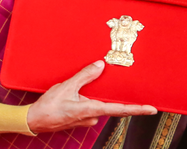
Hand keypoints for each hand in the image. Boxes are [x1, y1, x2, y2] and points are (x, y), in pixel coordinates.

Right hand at [26, 60, 156, 132]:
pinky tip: (81, 91)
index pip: (119, 109)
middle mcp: (92, 116)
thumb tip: (101, 65)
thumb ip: (85, 76)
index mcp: (91, 110)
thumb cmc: (49, 106)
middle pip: (110, 105)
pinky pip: (91, 105)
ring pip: (99, 104)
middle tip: (119, 84)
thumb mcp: (67, 86)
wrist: (35, 121)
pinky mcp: (81, 118)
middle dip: (114, 95)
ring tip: (91, 83)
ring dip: (97, 95)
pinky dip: (90, 98)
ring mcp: (87, 119)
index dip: (137, 109)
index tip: (151, 109)